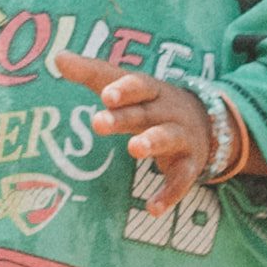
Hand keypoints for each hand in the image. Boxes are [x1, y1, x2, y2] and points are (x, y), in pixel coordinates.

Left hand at [93, 65, 231, 225]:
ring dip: (152, 143)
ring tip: (134, 150)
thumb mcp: (126, 87)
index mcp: (152, 91)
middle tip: (97, 123)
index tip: (105, 94)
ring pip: (168, 138)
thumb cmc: (151, 103)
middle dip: (124, 117)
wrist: (208, 123)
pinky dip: (169, 194)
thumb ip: (93, 74)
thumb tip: (58, 57)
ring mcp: (182, 138)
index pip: (139, 85)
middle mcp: (168, 112)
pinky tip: (152, 209)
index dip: (123, 89)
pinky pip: (181, 180)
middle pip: (146, 112)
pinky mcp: (190, 165)